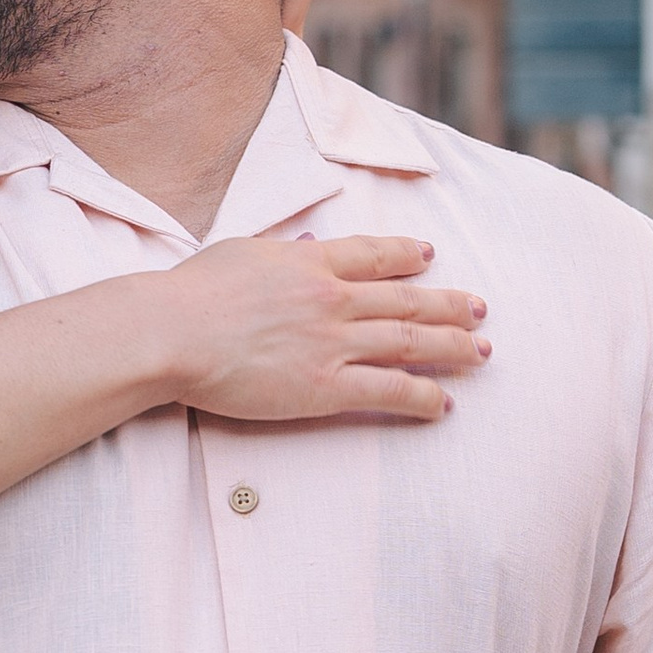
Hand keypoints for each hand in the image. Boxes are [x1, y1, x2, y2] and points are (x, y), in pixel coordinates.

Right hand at [168, 233, 489, 425]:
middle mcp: (333, 299)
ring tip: (481, 353)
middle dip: (450, 306)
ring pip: (410, 343)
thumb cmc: (191, 293)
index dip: (407, 255)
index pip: (375, 255)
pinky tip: (443, 403)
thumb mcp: (242, 252)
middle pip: (406, 301)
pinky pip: (388, 391)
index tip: (430, 257)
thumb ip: (282, 253)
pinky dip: (421, 396)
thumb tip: (307, 249)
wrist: (172, 332)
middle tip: (481, 311)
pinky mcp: (324, 387)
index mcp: (311, 262)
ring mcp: (333, 343)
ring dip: (452, 348)